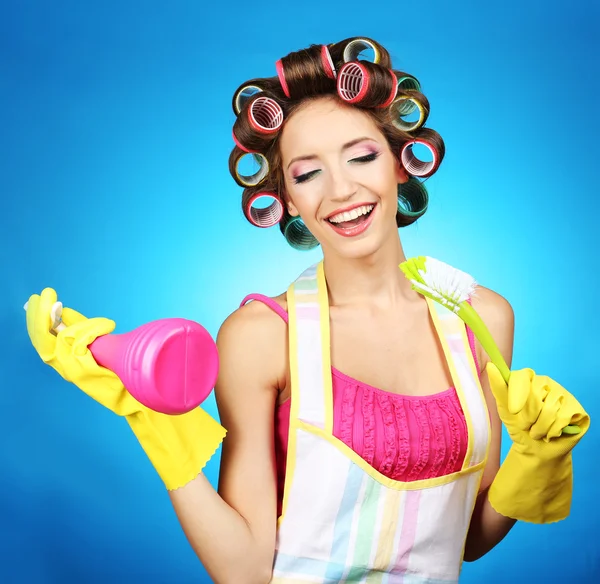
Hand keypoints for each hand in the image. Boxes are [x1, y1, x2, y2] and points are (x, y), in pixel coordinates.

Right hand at [25, 287, 141, 415]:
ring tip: (106, 325)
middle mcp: (64, 368)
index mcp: (65, 361)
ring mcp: (72, 372)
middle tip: (47, 294)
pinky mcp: (82, 373)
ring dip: (87, 325)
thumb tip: (64, 312)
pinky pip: (80, 343)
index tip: (44, 299)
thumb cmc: (120, 368)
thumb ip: (80, 330)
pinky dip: (94, 330)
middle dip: (42, 315)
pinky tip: (108, 327)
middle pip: (42, 339)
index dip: (38, 319)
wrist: (135, 390)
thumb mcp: (96, 345)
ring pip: (65, 336)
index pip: (42, 339)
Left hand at [485, 362, 589, 522]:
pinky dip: (552, 432)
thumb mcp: (504, 408)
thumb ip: (498, 388)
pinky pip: (562, 419)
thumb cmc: (519, 426)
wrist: (536, 450)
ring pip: (548, 410)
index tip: (513, 410)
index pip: (522, 377)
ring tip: (537, 431)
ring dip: (539, 428)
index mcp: (529, 378)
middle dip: (527, 417)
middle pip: (535, 396)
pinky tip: (551, 433)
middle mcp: (547, 383)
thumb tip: (491, 366)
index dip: (517, 394)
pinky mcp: (577, 409)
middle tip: (526, 424)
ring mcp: (564, 394)